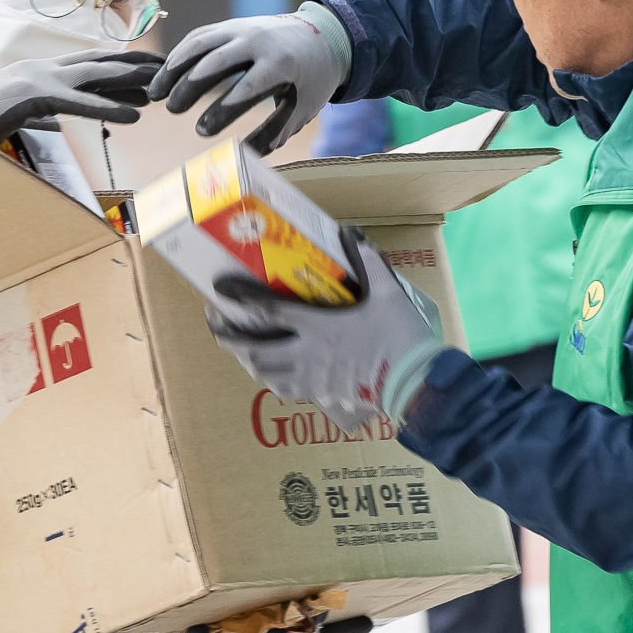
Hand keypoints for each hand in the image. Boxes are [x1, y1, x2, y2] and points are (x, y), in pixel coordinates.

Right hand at [0, 50, 164, 144]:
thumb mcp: (14, 116)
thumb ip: (37, 115)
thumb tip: (54, 123)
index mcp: (40, 72)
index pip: (88, 66)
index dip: (120, 66)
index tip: (148, 72)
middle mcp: (44, 68)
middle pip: (100, 63)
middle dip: (135, 65)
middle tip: (168, 70)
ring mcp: (40, 78)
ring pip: (96, 75)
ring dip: (131, 81)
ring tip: (161, 87)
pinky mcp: (34, 96)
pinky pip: (79, 102)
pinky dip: (109, 107)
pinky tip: (134, 115)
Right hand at [151, 3, 350, 151]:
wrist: (322, 35)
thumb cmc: (312, 79)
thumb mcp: (304, 106)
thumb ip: (278, 131)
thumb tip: (248, 157)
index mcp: (281, 62)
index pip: (247, 86)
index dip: (223, 109)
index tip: (202, 131)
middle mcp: (258, 41)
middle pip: (216, 61)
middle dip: (191, 86)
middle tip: (173, 111)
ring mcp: (241, 29)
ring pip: (200, 44)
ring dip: (174, 68)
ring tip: (155, 94)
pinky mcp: (229, 26)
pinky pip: (199, 37)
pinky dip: (179, 55)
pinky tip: (164, 76)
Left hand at [207, 226, 448, 430]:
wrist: (412, 380)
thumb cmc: (399, 335)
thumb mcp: (387, 293)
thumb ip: (369, 263)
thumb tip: (354, 238)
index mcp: (318, 324)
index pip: (270, 310)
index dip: (242, 300)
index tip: (221, 293)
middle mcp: (307, 353)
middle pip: (256, 351)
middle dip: (232, 341)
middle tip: (219, 329)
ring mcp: (313, 378)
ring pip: (267, 375)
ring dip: (252, 363)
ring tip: (245, 352)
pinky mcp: (323, 395)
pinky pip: (289, 391)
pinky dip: (276, 382)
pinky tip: (277, 376)